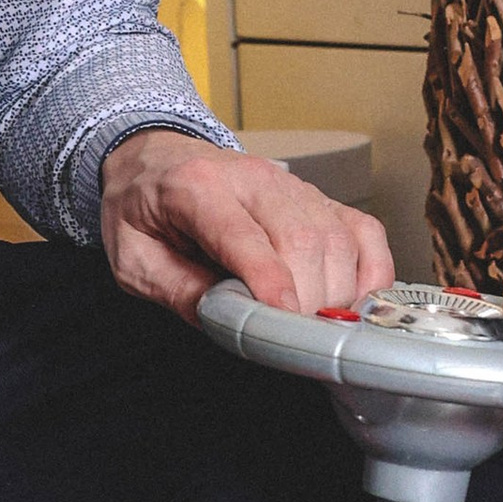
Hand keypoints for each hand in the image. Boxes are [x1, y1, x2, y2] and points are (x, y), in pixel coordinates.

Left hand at [99, 131, 392, 324]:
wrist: (156, 158)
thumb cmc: (143, 207)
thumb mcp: (131, 257)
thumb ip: (176, 289)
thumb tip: (225, 320)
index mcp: (197, 187)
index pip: (244, 236)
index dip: (271, 283)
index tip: (284, 325)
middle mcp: (254, 178)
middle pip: (303, 239)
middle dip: (305, 301)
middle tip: (290, 343)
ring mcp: (293, 185)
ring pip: (338, 239)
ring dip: (336, 294)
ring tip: (311, 328)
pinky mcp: (319, 198)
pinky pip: (364, 232)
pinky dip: (370, 272)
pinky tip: (352, 302)